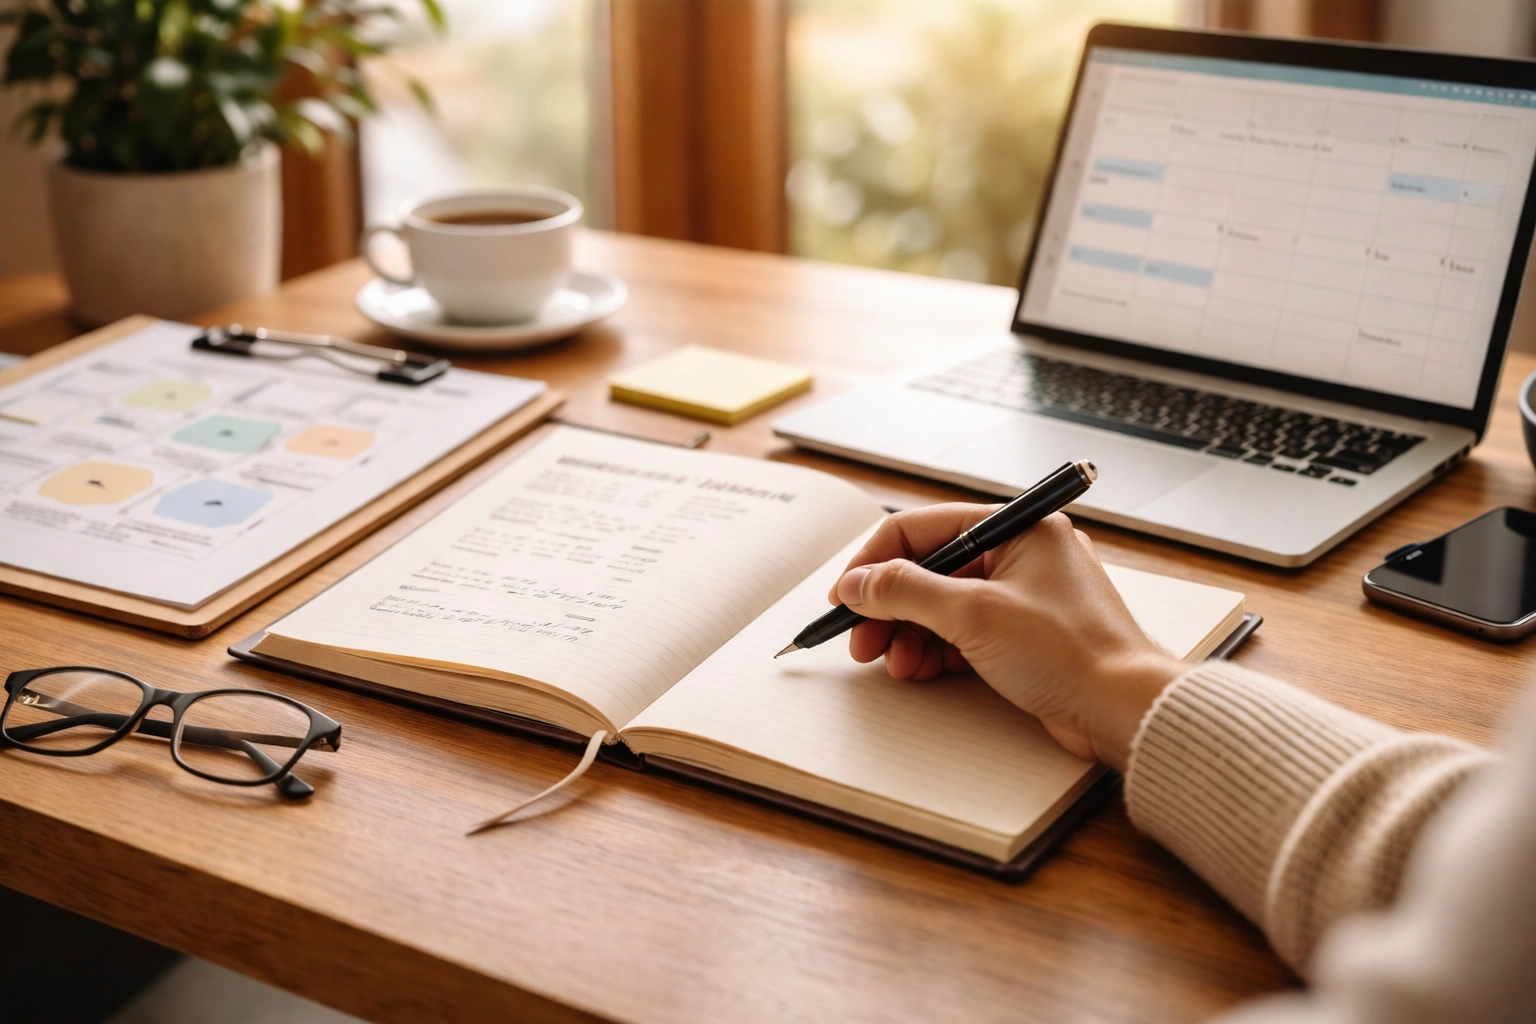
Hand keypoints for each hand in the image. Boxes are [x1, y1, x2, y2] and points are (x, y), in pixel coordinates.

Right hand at [828, 505, 1184, 770]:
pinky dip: (933, 651)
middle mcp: (1019, 555)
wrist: (1124, 710)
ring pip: (941, 606)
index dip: (875, 562)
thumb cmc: (1072, 654)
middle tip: (860, 638)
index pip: (924, 528)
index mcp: (1017, 528)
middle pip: (929, 570)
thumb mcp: (973, 614)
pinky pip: (961, 634)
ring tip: (891, 662)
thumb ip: (906, 591)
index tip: (845, 595)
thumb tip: (859, 582)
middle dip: (889, 607)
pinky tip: (917, 669)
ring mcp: (1020, 597)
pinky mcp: (1022, 637)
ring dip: (908, 633)